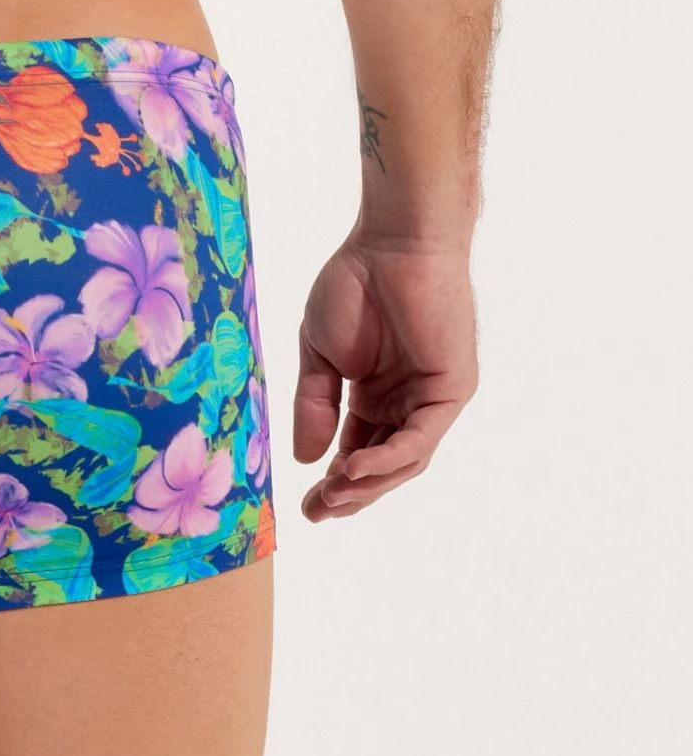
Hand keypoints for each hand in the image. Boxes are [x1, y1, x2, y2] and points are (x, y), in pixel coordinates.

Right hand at [293, 232, 476, 520]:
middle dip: (349, 493)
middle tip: (317, 512)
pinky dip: (389, 458)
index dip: (333, 482)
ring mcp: (431, 398)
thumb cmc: (355, 285)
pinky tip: (353, 468)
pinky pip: (421, 438)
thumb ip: (314, 406)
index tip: (305, 505)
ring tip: (332, 496)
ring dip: (368, 484)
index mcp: (375, 395)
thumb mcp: (319, 356)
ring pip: (405, 460)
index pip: (357, 451)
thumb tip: (305, 459)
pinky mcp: (451, 389)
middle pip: (382, 465)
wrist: (391, 243)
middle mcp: (406, 402)